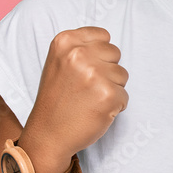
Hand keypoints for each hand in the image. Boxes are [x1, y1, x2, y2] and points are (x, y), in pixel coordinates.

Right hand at [20, 26, 128, 171]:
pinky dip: (115, 106)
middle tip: (85, 88)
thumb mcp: (58, 62)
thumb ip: (81, 48)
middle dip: (106, 71)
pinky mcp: (108, 94)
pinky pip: (125, 95)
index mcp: (65, 41)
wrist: (47, 135)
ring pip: (122, 74)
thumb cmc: (56, 100)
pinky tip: (95, 111)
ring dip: (111, 88)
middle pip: (115, 53)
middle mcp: (78, 54)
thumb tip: (108, 43)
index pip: (103, 36)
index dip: (98, 56)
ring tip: (89, 100)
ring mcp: (94, 74)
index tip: (83, 70)